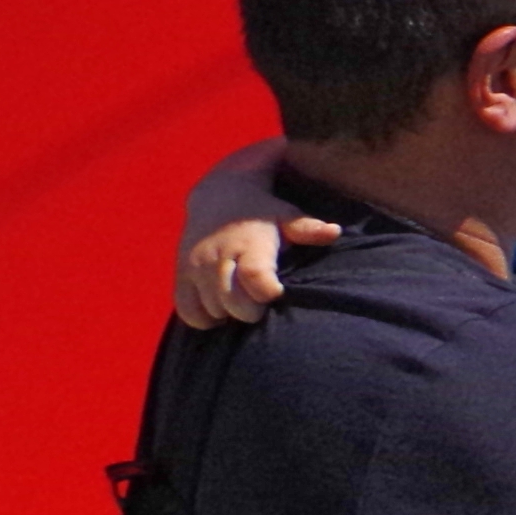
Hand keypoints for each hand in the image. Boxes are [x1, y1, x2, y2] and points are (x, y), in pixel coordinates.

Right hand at [173, 144, 333, 329]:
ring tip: (241, 300)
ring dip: (229, 313)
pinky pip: (188, 311)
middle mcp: (218, 256)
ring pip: (212, 309)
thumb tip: (334, 232)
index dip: (268, 292)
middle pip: (233, 301)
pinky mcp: (181, 275)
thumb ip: (307, 228)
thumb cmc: (262, 213)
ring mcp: (196, 267)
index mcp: (249, 244)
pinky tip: (219, 308)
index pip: (255, 277)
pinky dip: (204, 318)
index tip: (277, 293)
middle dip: (251, 310)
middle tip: (260, 302)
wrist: (218, 197)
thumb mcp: (287, 215)